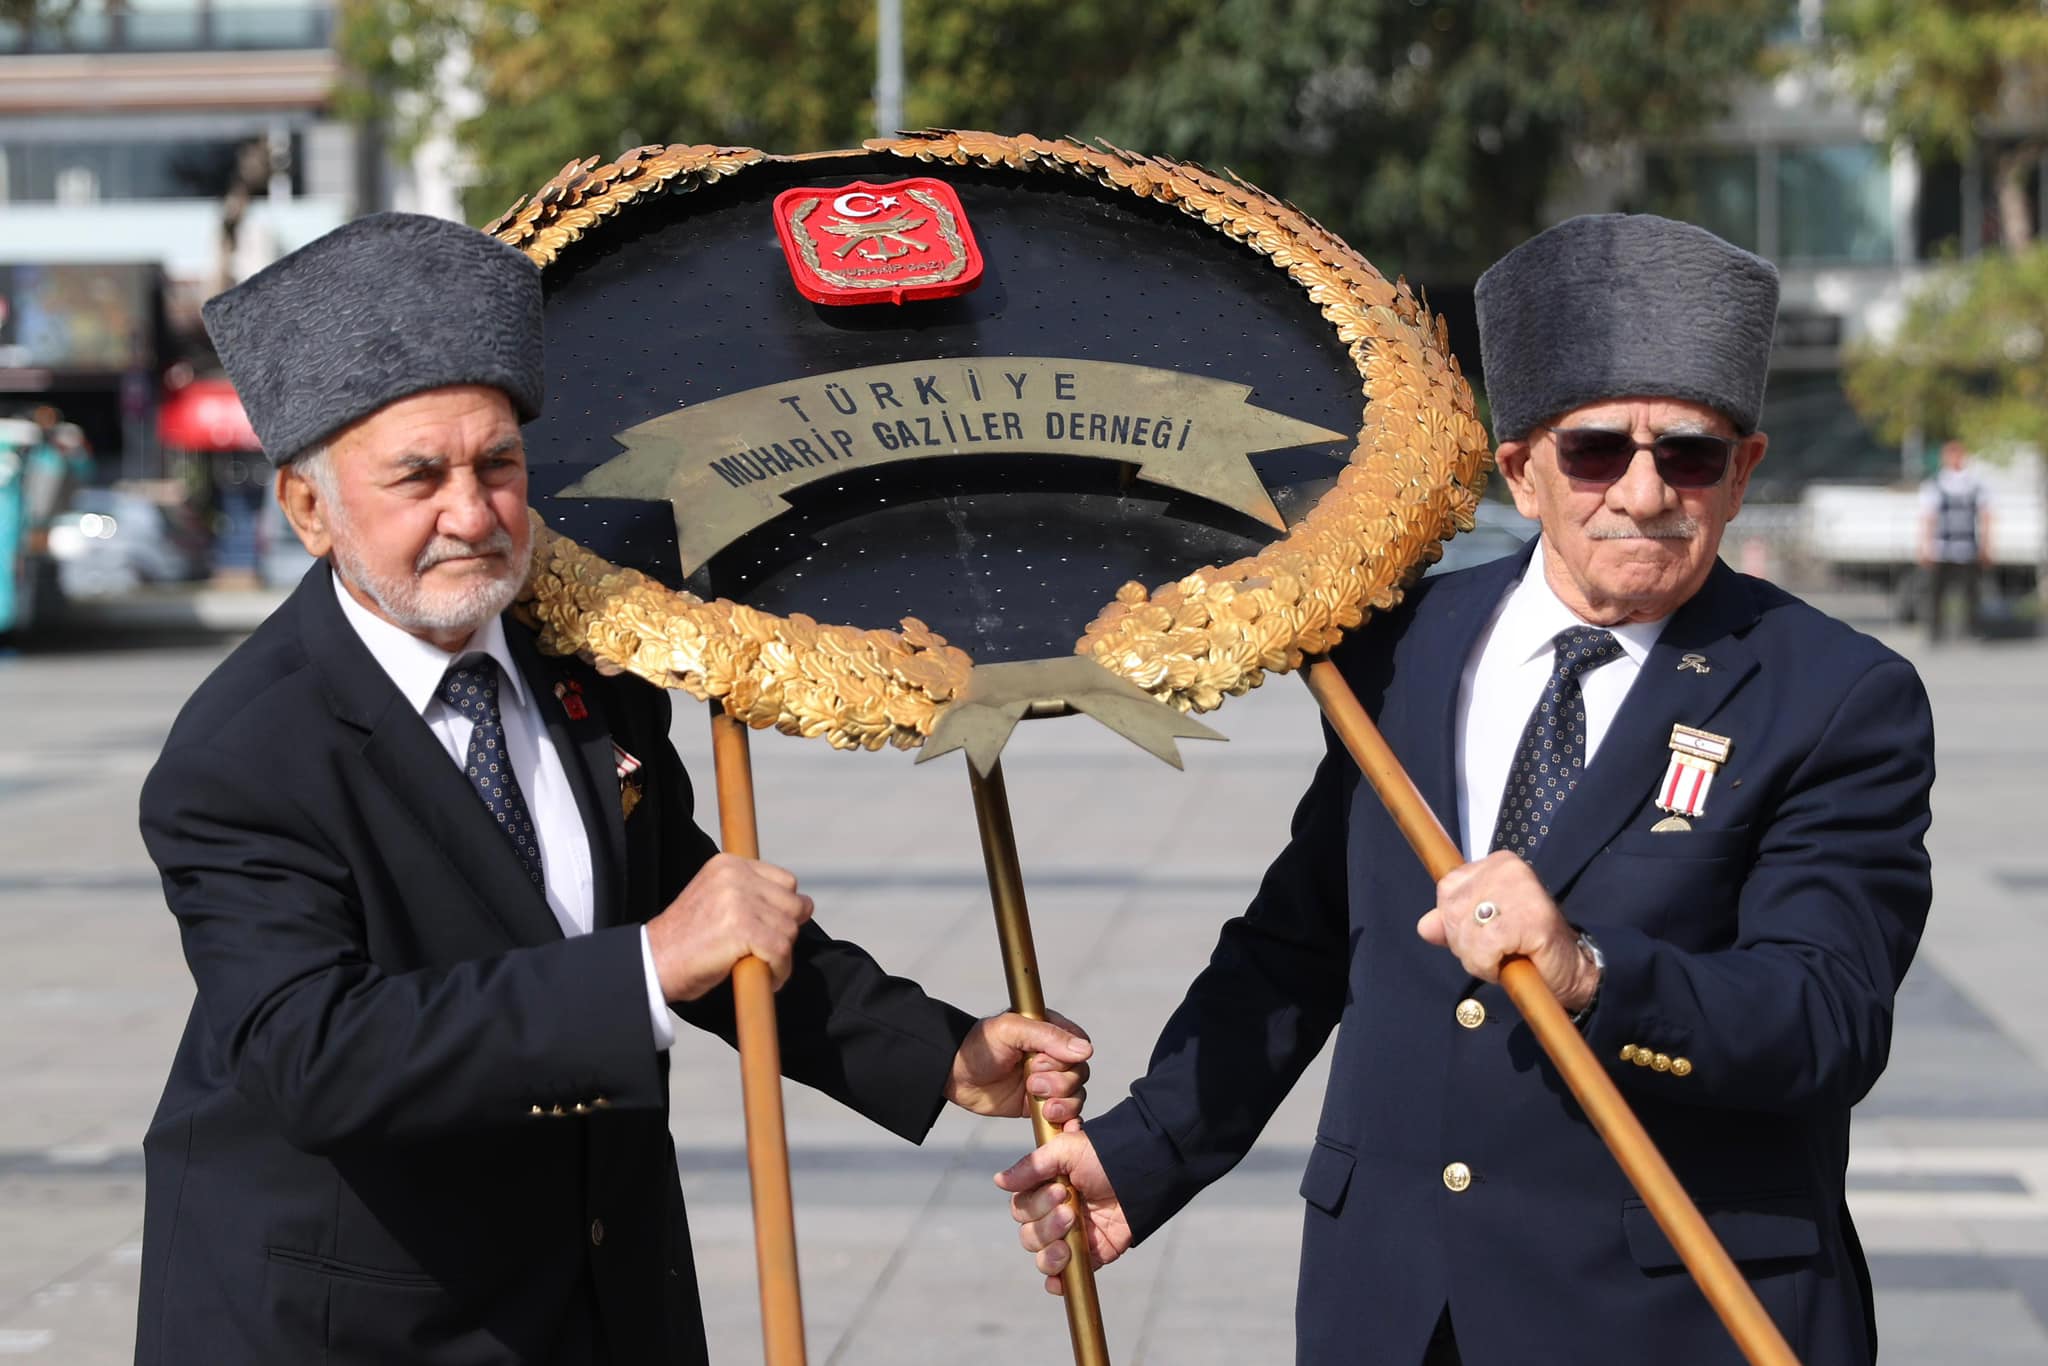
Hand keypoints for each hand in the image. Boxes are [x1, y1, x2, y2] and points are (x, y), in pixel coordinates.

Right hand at [645, 853, 814, 1000]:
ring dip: (781, 956)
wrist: (653, 962)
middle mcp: (735, 876)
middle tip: (765, 952)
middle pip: (794, 905)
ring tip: (760, 966)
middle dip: (785, 932)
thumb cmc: (686, 940)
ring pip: (789, 930)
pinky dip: (779, 971)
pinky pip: (781, 951)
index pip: (786, 882)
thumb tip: (803, 905)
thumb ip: (749, 893)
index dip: (783, 911)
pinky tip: (765, 978)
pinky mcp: (742, 929)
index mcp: (728, 864)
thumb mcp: (715, 898)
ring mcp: (739, 901)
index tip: (769, 930)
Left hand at [945, 1010, 1090, 1122]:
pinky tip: (1060, 1123)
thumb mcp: (1010, 1031)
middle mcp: (1053, 1057)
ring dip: (1062, 1102)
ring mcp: (1049, 1082)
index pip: (1080, 1045)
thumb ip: (1047, 1036)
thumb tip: (1086, 1050)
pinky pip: (1066, 1114)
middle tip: (1032, 1082)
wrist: (954, 1076)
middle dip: (1060, 1083)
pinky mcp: (1041, 1105)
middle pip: (1079, 1073)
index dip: (1067, 1058)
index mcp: (1049, 1032)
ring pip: (1076, 1095)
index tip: (1040, 1061)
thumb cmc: (979, 1046)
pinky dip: (1068, 1121)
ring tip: (1038, 1100)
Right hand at [994, 1123, 1131, 1293]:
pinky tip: (1058, 1279)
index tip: (1060, 1191)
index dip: (1035, 1204)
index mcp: (1045, 1188)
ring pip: (1040, 1254)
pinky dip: (1056, 1280)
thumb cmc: (1105, 1156)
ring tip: (1073, 1229)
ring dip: (1051, 1248)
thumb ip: (1031, 1165)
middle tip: (1071, 1208)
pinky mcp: (1088, 1254)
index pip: (1020, 1207)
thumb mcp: (1066, 1149)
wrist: (1144, 1174)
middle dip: (1047, 1223)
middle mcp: (1054, 1213)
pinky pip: (1062, 1275)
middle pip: (1028, 1233)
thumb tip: (999, 1181)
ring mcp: (1070, 1236)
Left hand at [1416, 850, 1598, 1011]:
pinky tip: (1514, 961)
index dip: (1457, 921)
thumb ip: (1452, 923)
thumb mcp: (1483, 930)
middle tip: (1499, 949)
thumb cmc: (1527, 947)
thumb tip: (1425, 926)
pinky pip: (1484, 948)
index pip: (1447, 890)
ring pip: (1465, 932)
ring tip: (1507, 956)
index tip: (1486, 932)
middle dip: (1467, 943)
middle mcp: (1508, 869)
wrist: (1570, 970)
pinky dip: (1491, 966)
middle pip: (1452, 912)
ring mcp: (1521, 890)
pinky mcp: (1530, 917)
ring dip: (1480, 958)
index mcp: (1497, 863)